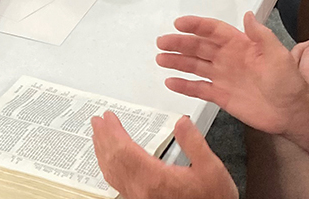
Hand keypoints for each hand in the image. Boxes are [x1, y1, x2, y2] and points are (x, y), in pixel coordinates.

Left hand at [91, 113, 236, 198]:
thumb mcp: (211, 169)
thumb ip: (194, 143)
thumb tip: (181, 122)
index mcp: (155, 178)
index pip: (124, 149)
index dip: (113, 131)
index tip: (107, 117)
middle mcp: (141, 189)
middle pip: (113, 159)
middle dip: (103, 138)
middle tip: (97, 122)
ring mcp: (138, 197)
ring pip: (112, 172)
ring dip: (102, 151)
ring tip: (98, 137)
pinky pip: (117, 182)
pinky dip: (108, 167)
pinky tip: (109, 163)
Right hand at [155, 12, 308, 135]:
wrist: (292, 112)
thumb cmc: (288, 82)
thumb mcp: (277, 54)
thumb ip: (260, 35)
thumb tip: (248, 15)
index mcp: (240, 45)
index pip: (213, 31)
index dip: (196, 25)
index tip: (180, 23)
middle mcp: (228, 58)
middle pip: (198, 47)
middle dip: (180, 43)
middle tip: (162, 42)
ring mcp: (223, 77)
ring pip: (195, 66)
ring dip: (177, 61)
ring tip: (160, 59)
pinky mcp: (221, 96)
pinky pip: (198, 88)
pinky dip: (184, 85)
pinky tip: (170, 82)